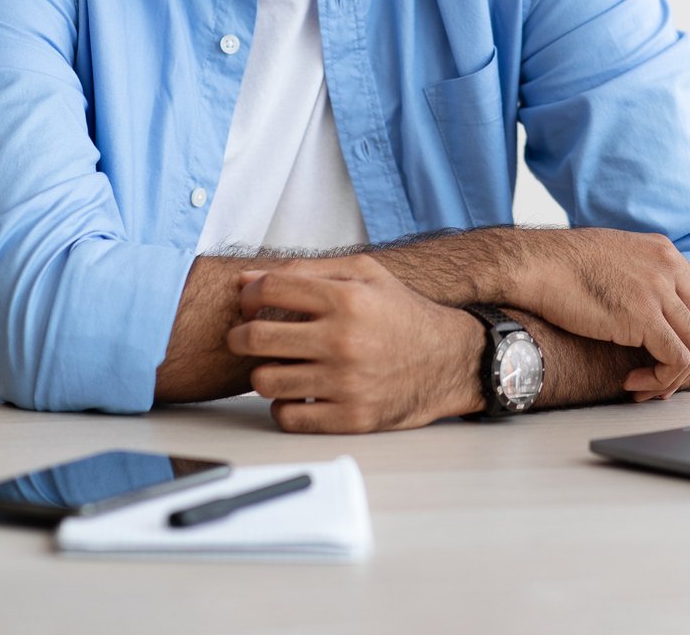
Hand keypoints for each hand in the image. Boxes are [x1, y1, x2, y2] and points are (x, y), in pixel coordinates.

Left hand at [227, 254, 483, 432]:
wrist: (448, 360)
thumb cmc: (401, 313)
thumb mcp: (365, 274)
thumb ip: (306, 270)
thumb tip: (247, 280)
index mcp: (346, 298)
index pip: (268, 291)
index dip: (248, 297)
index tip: (249, 306)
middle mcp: (343, 340)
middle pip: (256, 338)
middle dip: (240, 336)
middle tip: (246, 338)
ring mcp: (346, 383)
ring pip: (265, 381)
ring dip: (264, 373)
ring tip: (280, 366)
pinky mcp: (351, 418)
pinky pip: (288, 417)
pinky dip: (284, 406)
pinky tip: (298, 393)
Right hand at [524, 229, 689, 399]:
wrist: (535, 264)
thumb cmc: (559, 264)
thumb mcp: (614, 255)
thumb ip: (640, 273)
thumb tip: (650, 302)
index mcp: (663, 251)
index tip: (669, 353)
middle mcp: (669, 267)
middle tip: (659, 378)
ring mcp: (659, 291)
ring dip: (674, 375)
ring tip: (643, 385)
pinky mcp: (644, 317)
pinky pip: (676, 359)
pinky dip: (661, 379)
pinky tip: (632, 382)